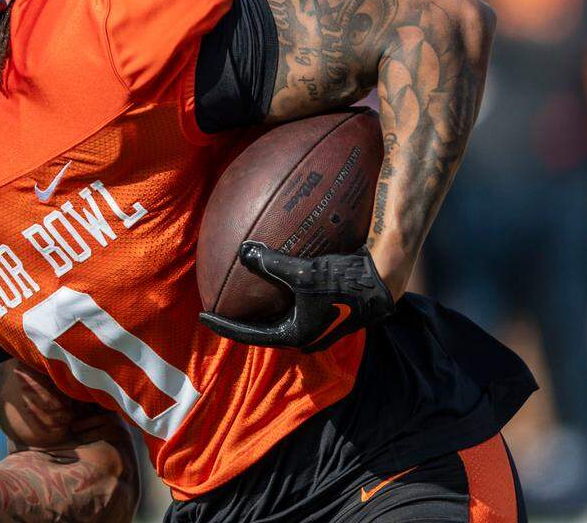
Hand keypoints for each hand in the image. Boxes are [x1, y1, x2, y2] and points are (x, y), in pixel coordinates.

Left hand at [199, 242, 394, 352]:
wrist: (384, 281)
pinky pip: (291, 303)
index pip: (248, 335)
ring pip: (277, 316)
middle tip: (216, 304)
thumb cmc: (345, 282)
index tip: (202, 316)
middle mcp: (304, 335)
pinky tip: (269, 274)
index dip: (223, 325)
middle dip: (239, 316)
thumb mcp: (303, 273)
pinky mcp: (324, 310)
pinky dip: (275, 292)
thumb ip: (270, 264)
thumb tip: (242, 251)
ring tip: (237, 291)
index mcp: (294, 336)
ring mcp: (315, 324)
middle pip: (261, 328)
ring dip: (258, 305)